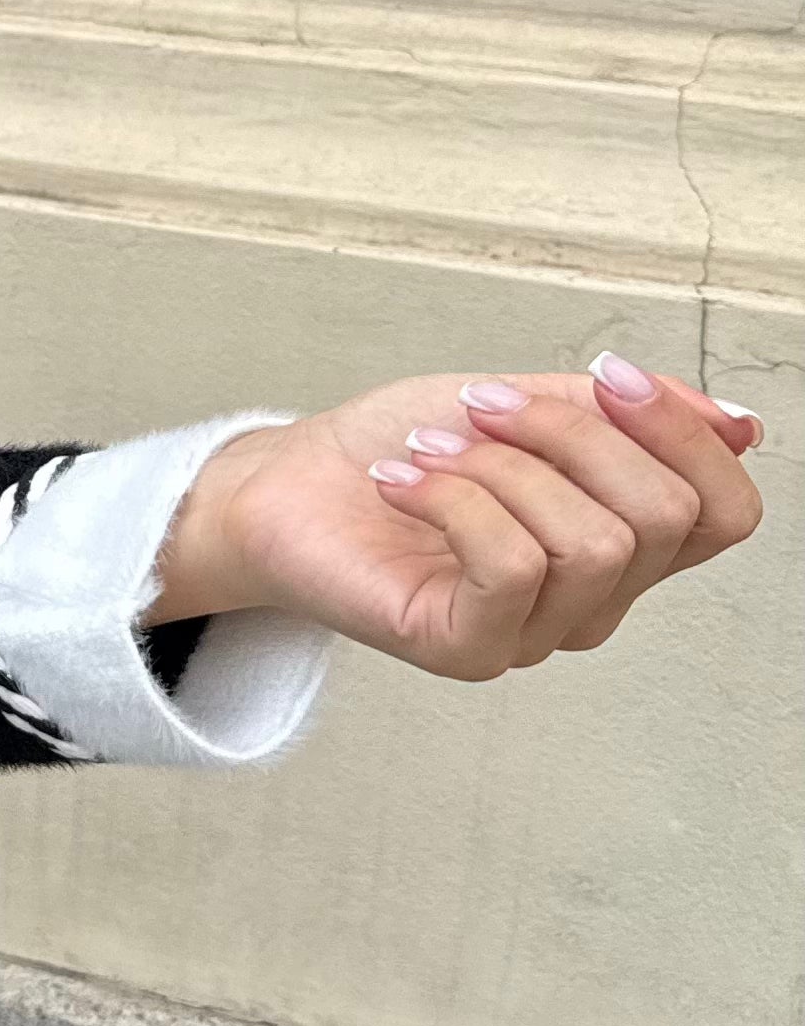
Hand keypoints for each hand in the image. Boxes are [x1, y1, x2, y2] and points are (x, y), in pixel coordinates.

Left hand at [149, 356, 764, 678]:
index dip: (686, 434)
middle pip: (663, 517)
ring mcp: (532, 635)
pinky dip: (457, 499)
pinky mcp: (466, 649)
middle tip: (483, 407)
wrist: (285, 483)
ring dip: (503, 465)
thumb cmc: (397, 447)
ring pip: (593, 542)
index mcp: (620, 544)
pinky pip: (513, 568)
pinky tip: (404, 479)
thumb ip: (622, 416)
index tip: (610, 375)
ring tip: (431, 448)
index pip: (725, 512)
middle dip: (575, 434)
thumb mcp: (520, 403)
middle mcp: (591, 602)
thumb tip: (739, 424)